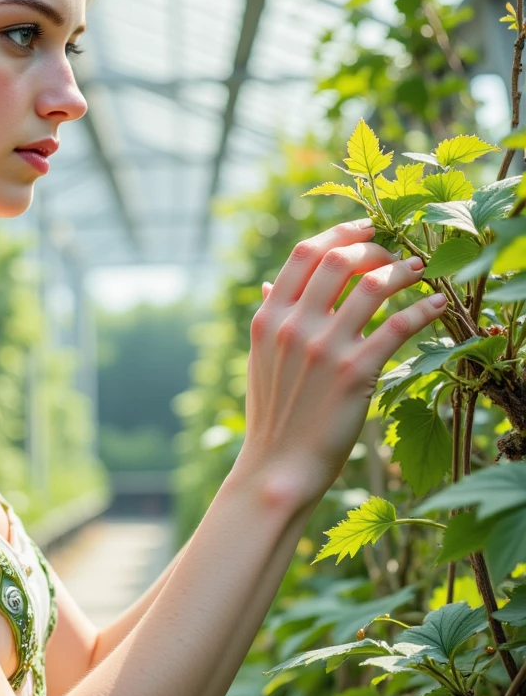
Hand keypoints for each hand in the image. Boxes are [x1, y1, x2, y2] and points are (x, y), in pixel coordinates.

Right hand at [238, 218, 446, 508]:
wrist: (278, 468)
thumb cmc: (273, 417)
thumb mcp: (260, 361)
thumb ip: (270, 318)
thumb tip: (271, 285)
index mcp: (268, 318)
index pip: (304, 254)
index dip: (339, 231)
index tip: (365, 227)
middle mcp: (293, 326)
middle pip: (340, 259)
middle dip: (374, 246)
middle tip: (394, 253)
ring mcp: (324, 348)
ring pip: (373, 285)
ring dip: (403, 270)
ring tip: (418, 270)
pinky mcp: (355, 373)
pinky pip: (398, 326)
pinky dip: (423, 310)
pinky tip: (436, 305)